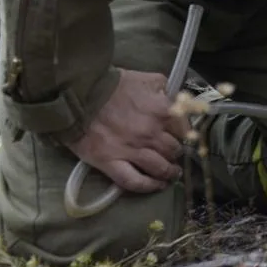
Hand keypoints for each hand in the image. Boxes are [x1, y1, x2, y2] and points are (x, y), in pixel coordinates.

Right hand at [64, 69, 189, 193]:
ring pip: (159, 168)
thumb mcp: (148, 79)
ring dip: (169, 173)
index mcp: (163, 112)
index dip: (186, 135)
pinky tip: (156, 186)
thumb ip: (166, 90)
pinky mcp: (111, 163)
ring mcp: (132, 151)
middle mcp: (151, 134)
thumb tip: (176, 100)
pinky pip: (133, 181)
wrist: (80, 94)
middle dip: (177, 153)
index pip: (185, 130)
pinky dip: (148, 187)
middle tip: (176, 156)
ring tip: (171, 174)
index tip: (184, 138)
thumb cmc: (115, 85)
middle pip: (174, 150)